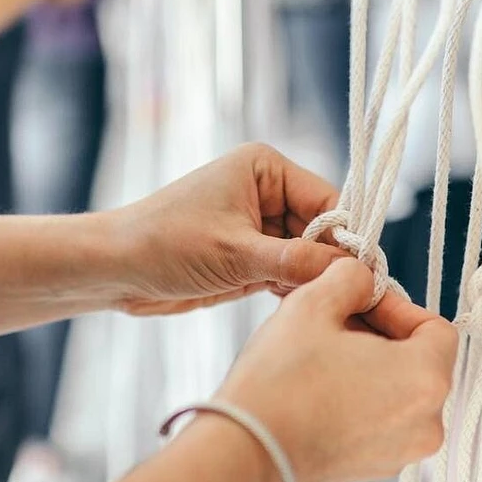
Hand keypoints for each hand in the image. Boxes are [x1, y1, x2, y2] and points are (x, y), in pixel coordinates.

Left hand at [116, 143, 345, 314]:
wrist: (114, 269)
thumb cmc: (165, 244)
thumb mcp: (235, 253)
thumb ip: (295, 260)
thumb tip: (353, 269)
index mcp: (265, 170)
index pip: (328, 202)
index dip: (348, 240)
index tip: (367, 276)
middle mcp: (267, 193)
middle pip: (322, 232)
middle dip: (332, 266)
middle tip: (354, 302)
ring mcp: (259, 228)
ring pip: (307, 257)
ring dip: (314, 283)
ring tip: (333, 311)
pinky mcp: (250, 259)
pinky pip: (287, 275)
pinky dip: (295, 292)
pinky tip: (304, 311)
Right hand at [216, 258, 457, 481]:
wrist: (244, 455)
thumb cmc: (280, 381)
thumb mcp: (313, 304)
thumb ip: (350, 278)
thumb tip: (363, 280)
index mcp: (426, 379)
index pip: (435, 328)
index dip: (396, 305)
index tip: (359, 301)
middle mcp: (426, 423)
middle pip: (418, 361)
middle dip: (379, 335)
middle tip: (335, 322)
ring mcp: (401, 453)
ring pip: (398, 391)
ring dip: (368, 367)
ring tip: (321, 355)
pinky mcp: (373, 470)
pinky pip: (379, 421)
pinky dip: (358, 400)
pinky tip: (316, 390)